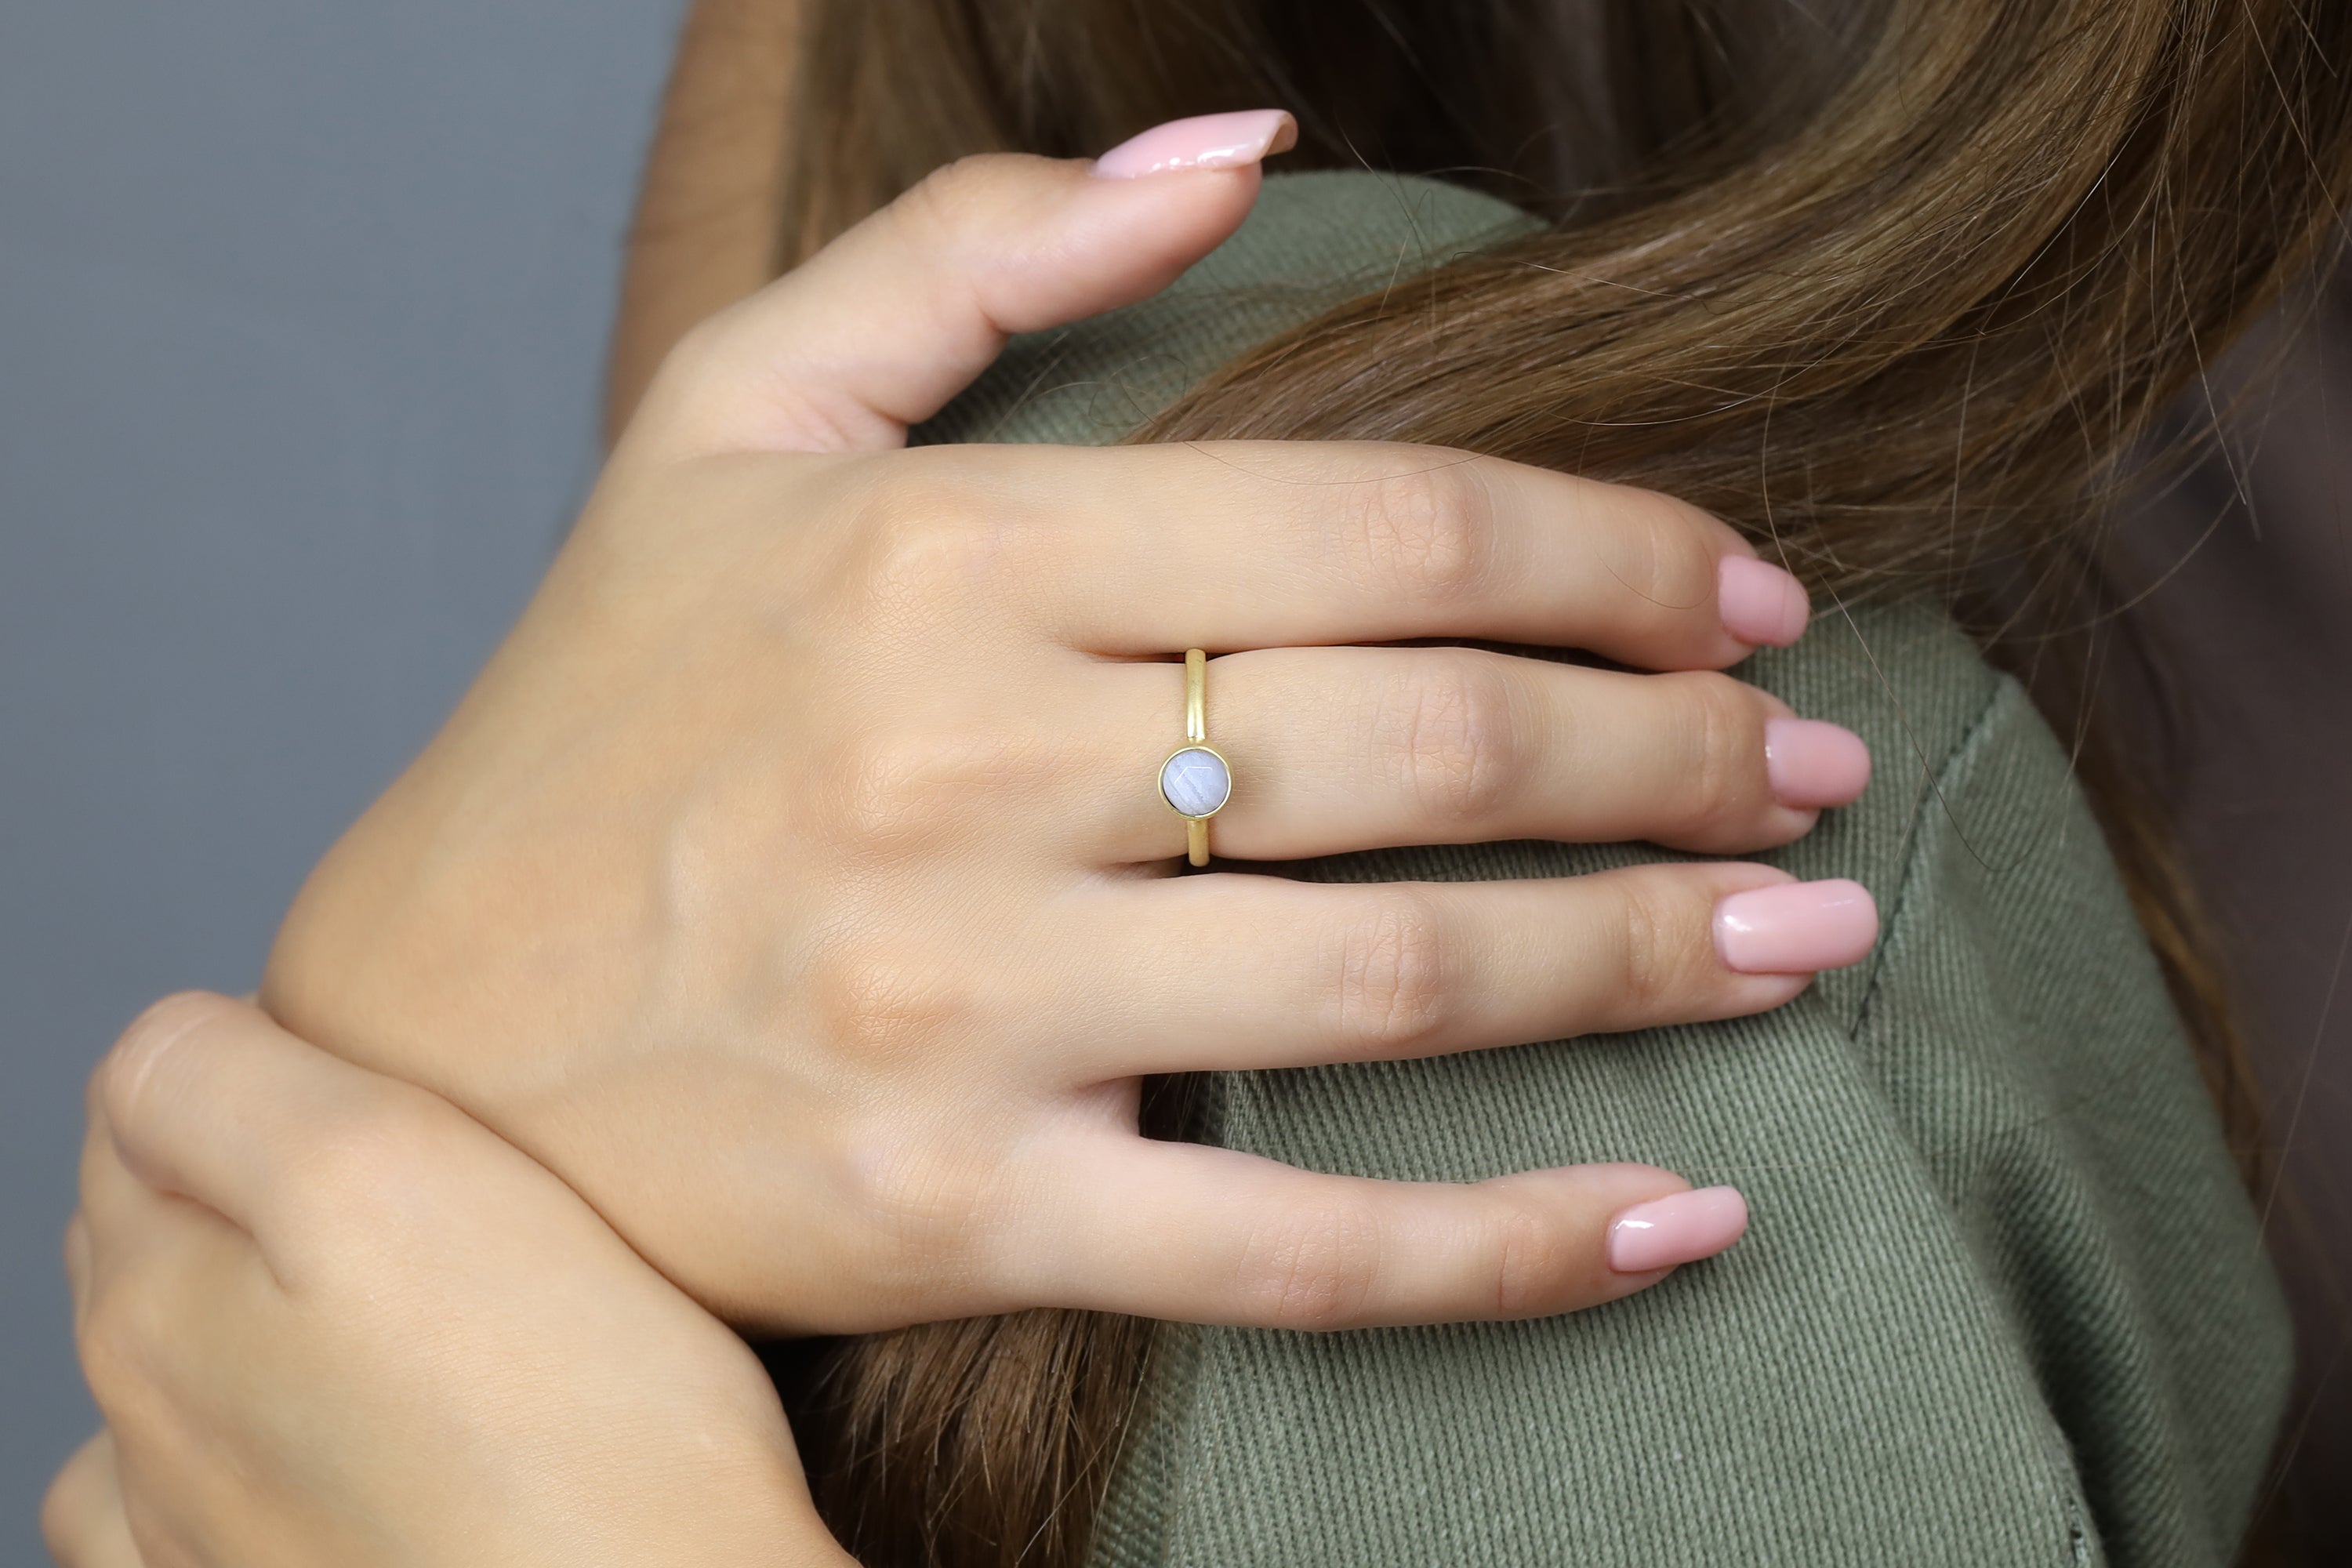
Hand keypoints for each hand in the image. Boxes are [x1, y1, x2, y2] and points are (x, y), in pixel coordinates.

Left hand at [46, 993, 852, 1567]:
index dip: (272, 1053)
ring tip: (381, 1316)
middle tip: (420, 1162)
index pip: (147, 1104)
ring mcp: (219, 1557)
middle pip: (156, 1245)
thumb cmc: (571, 1439)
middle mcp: (153, 1443)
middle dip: (250, 1183)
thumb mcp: (385, 1174)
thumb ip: (229, 1086)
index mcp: (157, 1306)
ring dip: (243, 1335)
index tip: (396, 1063)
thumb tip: (159, 1041)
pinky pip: (221, 1536)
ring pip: (175, 1400)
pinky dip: (257, 1481)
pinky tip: (347, 1470)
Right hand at [263, 121, 1875, 1334]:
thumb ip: (976, 246)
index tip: (1739, 593)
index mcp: (944, 550)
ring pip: (1406, 978)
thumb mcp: (726, 413)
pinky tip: (1680, 1216)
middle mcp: (964, 767)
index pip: (1387, 524)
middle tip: (1815, 765)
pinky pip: (1294, 1248)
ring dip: (1656, 952)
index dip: (1616, 551)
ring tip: (1811, 931)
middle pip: (1436, 742)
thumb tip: (1236, 140)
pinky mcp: (962, 1211)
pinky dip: (1512, 1245)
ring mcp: (967, 1008)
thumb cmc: (595, 721)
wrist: (414, 1042)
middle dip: (1681, 750)